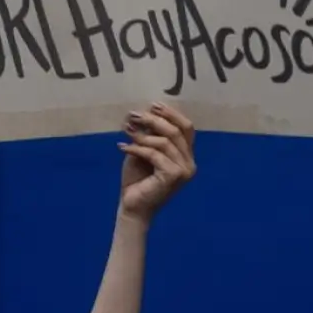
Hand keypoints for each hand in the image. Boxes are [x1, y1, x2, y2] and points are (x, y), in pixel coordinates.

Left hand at [116, 102, 195, 222]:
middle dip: (154, 120)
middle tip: (134, 115)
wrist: (132, 206)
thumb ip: (149, 135)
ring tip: (126, 132)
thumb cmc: (138, 180)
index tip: (153, 105)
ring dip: (142, 135)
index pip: (186, 128)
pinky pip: (154, 154)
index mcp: (186, 156)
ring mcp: (184, 171)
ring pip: (164, 142)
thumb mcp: (144, 152)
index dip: (171, 114)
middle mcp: (190, 163)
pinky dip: (137, 149)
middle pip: (176, 131)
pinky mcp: (173, 176)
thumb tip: (145, 112)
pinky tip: (123, 148)